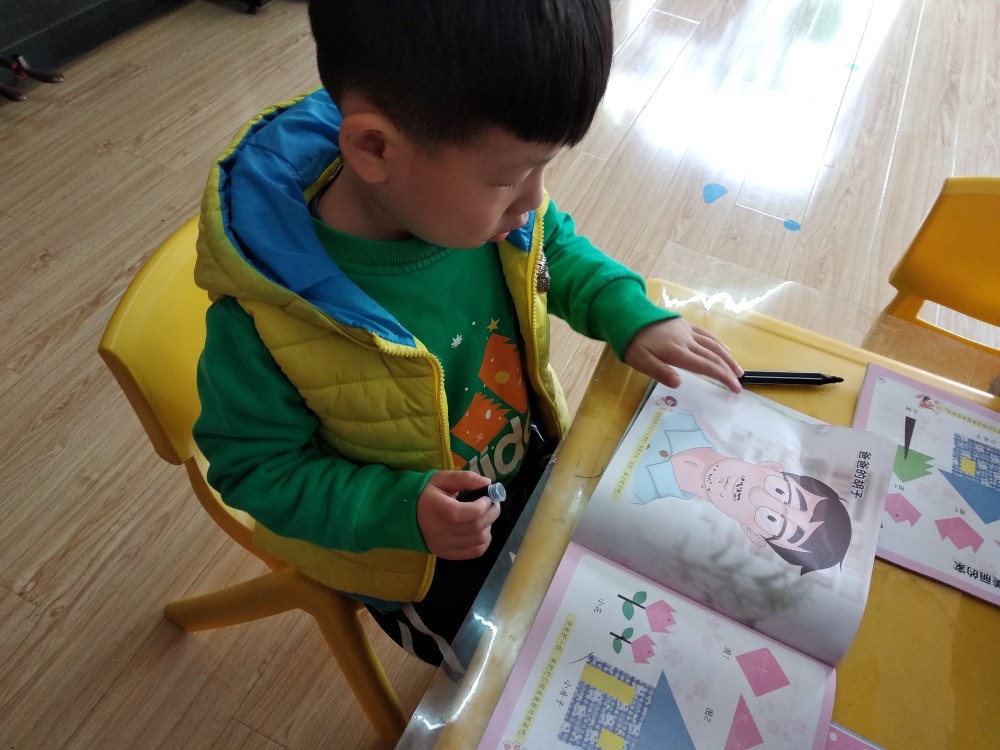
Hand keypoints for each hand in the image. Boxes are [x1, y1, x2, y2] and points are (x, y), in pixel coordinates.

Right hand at [416, 472, 499, 559]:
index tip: (487, 497)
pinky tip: (481, 530)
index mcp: (438, 509)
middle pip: (477, 526)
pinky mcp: (448, 554)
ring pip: (480, 539)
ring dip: (488, 526)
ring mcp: (444, 546)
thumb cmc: (429, 494)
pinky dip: (484, 541)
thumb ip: (465, 478)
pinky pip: (476, 552)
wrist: (410, 515)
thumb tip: (487, 482)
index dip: (484, 505)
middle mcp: (440, 531)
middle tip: (492, 504)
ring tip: (485, 516)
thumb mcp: (443, 479)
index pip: (470, 512)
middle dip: (491, 513)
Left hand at [624, 318, 742, 392]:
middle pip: (714, 357)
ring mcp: (688, 331)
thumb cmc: (633, 344)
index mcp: (678, 353)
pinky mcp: (685, 325)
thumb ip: (660, 372)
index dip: (723, 377)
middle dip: (729, 371)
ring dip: (728, 358)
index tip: (735, 388)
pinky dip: (719, 343)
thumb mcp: (641, 362)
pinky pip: (707, 334)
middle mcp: (687, 341)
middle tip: (739, 384)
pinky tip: (725, 349)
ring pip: (714, 345)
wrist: (628, 316)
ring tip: (738, 370)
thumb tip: (679, 383)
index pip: (707, 367)